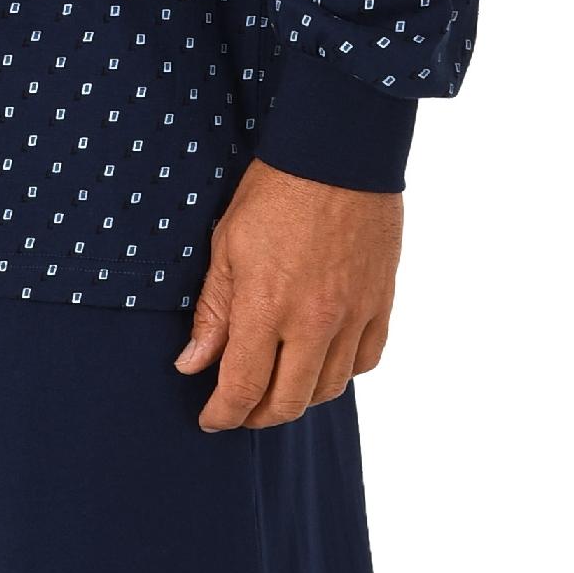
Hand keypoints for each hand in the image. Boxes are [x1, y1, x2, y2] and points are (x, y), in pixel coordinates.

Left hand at [176, 160, 400, 430]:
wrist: (339, 153)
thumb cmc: (275, 192)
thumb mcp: (226, 248)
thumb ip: (212, 314)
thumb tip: (192, 366)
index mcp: (266, 308)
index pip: (242, 389)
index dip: (223, 415)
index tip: (211, 419)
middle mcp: (313, 322)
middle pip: (288, 403)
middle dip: (258, 417)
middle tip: (241, 411)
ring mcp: (353, 315)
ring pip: (329, 388)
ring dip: (299, 398)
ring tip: (278, 387)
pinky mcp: (381, 302)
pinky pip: (366, 360)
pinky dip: (342, 371)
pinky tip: (322, 361)